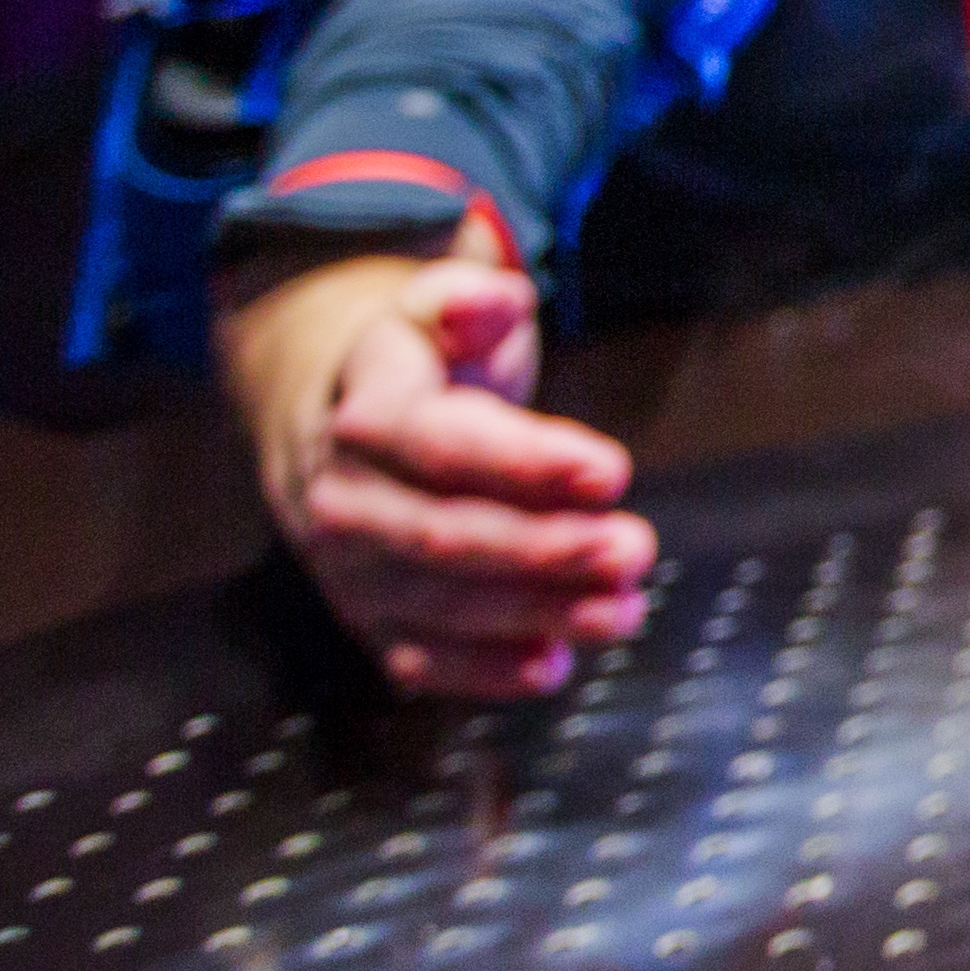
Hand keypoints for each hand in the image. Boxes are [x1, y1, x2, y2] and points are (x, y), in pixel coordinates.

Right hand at [219, 237, 657, 702]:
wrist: (334, 422)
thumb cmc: (423, 363)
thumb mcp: (438, 306)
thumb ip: (468, 299)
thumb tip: (491, 300)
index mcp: (367, 414)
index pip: (443, 443)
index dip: (527, 463)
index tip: (614, 472)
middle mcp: (345, 498)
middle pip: (445, 536)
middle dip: (547, 551)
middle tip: (636, 550)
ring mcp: (350, 568)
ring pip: (441, 605)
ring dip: (536, 614)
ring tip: (623, 609)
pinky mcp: (367, 619)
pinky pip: (419, 658)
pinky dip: (485, 670)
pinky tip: (552, 664)